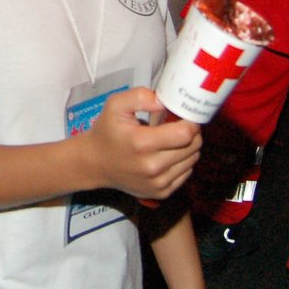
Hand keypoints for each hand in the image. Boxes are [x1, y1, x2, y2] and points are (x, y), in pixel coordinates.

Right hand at [82, 87, 201, 200]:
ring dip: (188, 147)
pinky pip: (186, 173)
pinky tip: (169, 154)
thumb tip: (164, 102)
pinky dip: (183, 162)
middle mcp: (152, 166)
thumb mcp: (115, 105)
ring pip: (192, 160)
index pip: (185, 133)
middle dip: (192, 133)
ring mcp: (158, 182)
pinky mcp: (161, 192)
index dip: (190, 121)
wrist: (94, 164)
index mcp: (142, 143)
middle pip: (193, 147)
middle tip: (179, 125)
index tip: (184, 115)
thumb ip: (140, 96)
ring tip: (173, 139)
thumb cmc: (107, 132)